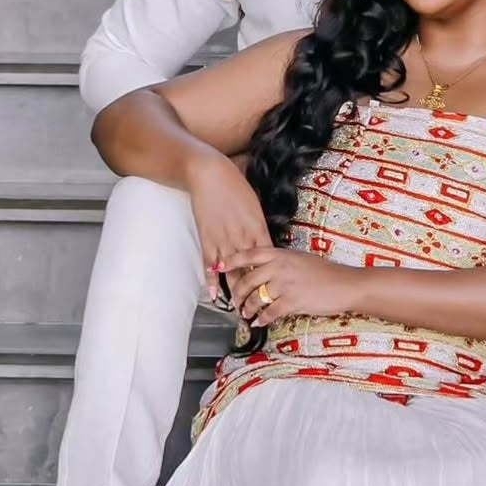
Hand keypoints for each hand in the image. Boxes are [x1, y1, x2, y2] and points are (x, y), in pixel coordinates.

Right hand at [185, 153, 272, 303]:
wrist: (210, 174)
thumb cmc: (235, 185)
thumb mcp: (255, 204)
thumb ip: (260, 224)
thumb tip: (265, 239)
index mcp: (258, 228)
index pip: (269, 259)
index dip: (273, 277)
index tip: (278, 292)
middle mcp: (243, 238)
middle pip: (252, 271)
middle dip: (256, 291)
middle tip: (260, 310)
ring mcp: (224, 240)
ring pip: (232, 272)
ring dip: (236, 292)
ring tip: (241, 310)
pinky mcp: (207, 239)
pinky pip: (210, 265)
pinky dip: (212, 281)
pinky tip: (215, 296)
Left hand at [223, 246, 360, 324]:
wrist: (344, 285)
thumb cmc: (325, 272)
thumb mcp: (300, 259)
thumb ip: (280, 262)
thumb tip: (262, 271)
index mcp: (281, 254)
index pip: (249, 255)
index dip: (232, 261)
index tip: (220, 267)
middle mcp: (280, 267)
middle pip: (247, 280)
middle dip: (237, 294)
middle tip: (235, 301)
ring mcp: (285, 284)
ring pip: (256, 298)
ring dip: (247, 308)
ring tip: (245, 313)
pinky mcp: (292, 301)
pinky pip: (269, 312)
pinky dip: (262, 319)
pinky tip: (259, 322)